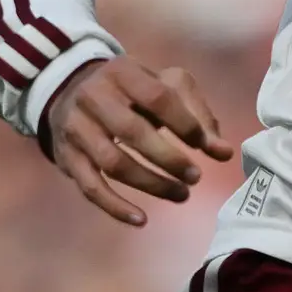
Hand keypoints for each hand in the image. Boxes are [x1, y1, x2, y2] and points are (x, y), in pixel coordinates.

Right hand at [41, 58, 233, 224]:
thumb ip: (198, 114)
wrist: (70, 91)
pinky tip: (141, 219)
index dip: (186, 125)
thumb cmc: (131, 91)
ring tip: (181, 195)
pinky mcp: (67, 157)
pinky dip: (116, 207)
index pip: (158, 97)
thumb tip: (224, 152)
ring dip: (151, 184)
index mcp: (122, 72)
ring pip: (112, 163)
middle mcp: (93, 97)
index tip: (207, 147)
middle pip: (132, 132)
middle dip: (169, 159)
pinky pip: (90, 187)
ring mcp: (76, 128)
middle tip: (196, 177)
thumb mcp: (165, 86)